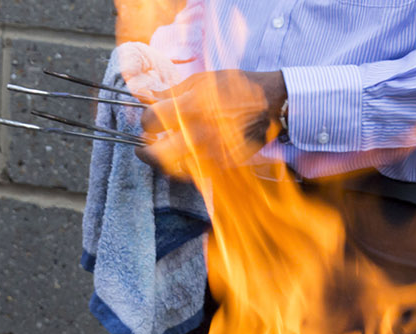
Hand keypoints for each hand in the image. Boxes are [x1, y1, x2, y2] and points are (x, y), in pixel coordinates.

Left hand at [136, 69, 285, 175]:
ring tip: (165, 151)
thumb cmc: (235, 86)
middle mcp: (197, 133)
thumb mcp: (202, 80)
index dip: (144, 120)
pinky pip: (194, 171)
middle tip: (143, 147)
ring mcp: (210, 152)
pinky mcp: (221, 164)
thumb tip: (146, 96)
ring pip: (173, 168)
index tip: (147, 120)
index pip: (149, 121)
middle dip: (145, 152)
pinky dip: (186, 165)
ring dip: (164, 161)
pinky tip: (186, 155)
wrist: (271, 101)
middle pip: (156, 155)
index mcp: (189, 108)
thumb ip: (172, 91)